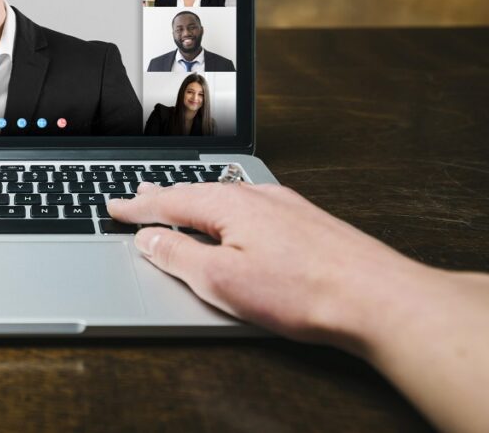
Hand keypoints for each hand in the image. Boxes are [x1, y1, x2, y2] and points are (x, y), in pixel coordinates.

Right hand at [108, 182, 428, 350]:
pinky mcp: (305, 220)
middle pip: (195, 192)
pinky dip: (225, 209)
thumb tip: (149, 240)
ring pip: (225, 197)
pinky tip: (231, 218)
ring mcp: (284, 205)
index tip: (112, 207)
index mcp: (228, 205)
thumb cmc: (304, 291)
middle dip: (162, 196)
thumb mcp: (222, 280)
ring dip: (194, 200)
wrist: (376, 297)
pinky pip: (250, 205)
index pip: (168, 202)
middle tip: (137, 196)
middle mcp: (256, 196)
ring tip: (176, 202)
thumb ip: (178, 257)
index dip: (136, 208)